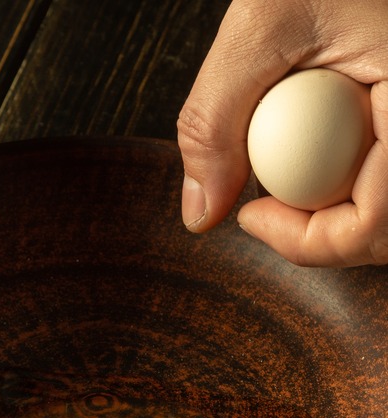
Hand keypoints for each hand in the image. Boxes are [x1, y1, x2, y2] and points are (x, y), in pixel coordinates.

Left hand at [177, 0, 387, 266]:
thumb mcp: (262, 24)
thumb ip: (216, 117)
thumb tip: (200, 212)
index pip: (382, 223)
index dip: (311, 242)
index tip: (250, 217)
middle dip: (324, 235)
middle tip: (264, 208)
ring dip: (338, 212)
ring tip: (288, 173)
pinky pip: (387, 176)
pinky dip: (351, 180)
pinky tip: (316, 148)